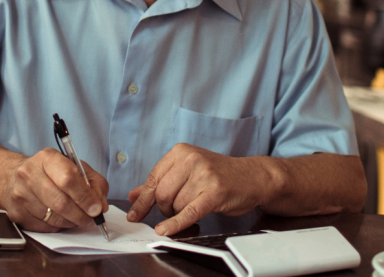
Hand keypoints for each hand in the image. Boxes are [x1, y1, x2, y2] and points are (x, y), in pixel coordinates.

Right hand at [1, 148, 109, 232]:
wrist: (13, 178)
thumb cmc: (49, 172)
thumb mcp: (74, 167)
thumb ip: (93, 183)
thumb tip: (101, 206)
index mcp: (47, 158)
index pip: (68, 179)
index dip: (85, 196)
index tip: (97, 209)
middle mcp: (29, 174)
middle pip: (61, 202)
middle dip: (81, 214)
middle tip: (91, 219)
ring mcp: (20, 195)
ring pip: (54, 218)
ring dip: (72, 222)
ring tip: (78, 218)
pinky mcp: (17, 213)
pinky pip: (45, 227)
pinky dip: (59, 226)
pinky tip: (61, 218)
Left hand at [126, 144, 267, 235]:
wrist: (250, 177)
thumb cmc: (217, 174)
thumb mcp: (187, 170)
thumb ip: (159, 181)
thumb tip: (133, 195)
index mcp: (181, 151)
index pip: (153, 178)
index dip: (143, 199)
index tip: (134, 213)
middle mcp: (191, 160)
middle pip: (162, 193)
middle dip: (165, 207)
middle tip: (174, 210)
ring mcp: (204, 175)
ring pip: (176, 204)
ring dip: (179, 212)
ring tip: (192, 206)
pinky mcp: (215, 193)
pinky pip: (189, 212)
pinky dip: (175, 224)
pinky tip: (166, 230)